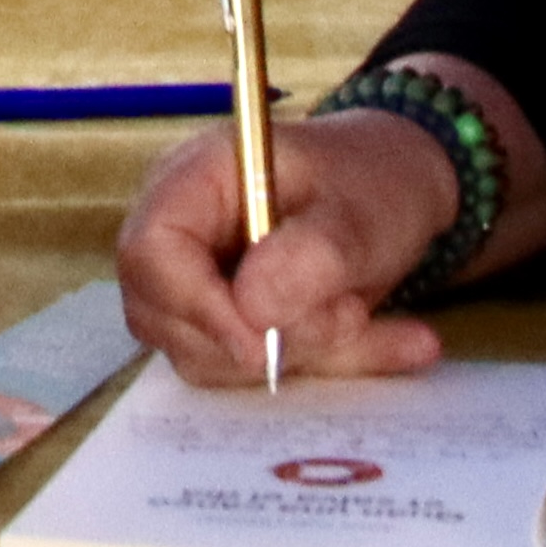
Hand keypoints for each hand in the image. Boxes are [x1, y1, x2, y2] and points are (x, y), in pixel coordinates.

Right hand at [118, 109, 457, 386]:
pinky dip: (311, 365)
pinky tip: (382, 341)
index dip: (195, 304)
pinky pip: (241, 370)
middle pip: (161, 313)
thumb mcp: (363, 214)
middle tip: (345, 318)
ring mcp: (192, 278)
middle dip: (254, 340)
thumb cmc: (373, 182)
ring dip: (291, 354)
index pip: (151, 248)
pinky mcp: (220, 321)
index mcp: (197, 176)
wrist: (394, 188)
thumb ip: (313, 256)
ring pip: (202, 354)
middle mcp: (178, 228)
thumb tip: (252, 310)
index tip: (263, 343)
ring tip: (360, 317)